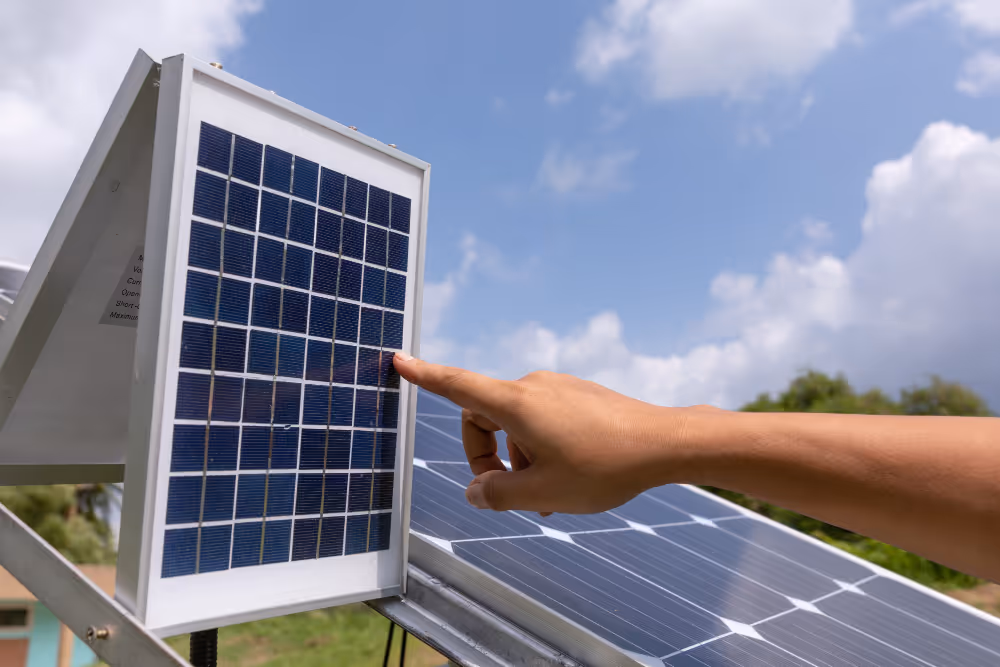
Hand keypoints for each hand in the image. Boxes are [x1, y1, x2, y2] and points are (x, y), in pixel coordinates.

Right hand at [393, 353, 700, 513]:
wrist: (664, 443)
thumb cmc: (603, 467)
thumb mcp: (541, 493)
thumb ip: (497, 494)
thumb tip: (475, 492)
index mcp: (516, 403)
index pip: (456, 385)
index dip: (423, 375)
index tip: (398, 360)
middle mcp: (532, 386)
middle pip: (483, 417)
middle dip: (487, 457)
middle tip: (511, 496)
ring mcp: (558, 388)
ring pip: (517, 425)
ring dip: (520, 460)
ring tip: (550, 498)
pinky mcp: (578, 395)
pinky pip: (543, 420)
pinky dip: (541, 449)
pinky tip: (568, 481)